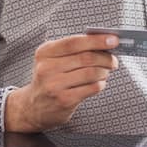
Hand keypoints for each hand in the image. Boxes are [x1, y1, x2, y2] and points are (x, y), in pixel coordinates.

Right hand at [4, 34, 119, 130]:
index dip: (96, 40)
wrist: (33, 107)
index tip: (113, 40)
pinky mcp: (64, 100)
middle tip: (113, 60)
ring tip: (106, 72)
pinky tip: (98, 83)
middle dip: (105, 58)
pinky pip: (92, 88)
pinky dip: (100, 84)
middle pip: (86, 58)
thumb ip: (74, 49)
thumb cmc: (50, 78)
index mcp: (44, 52)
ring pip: (91, 73)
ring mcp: (54, 85)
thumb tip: (104, 42)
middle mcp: (46, 68)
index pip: (74, 42)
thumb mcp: (53, 59)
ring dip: (104, 71)